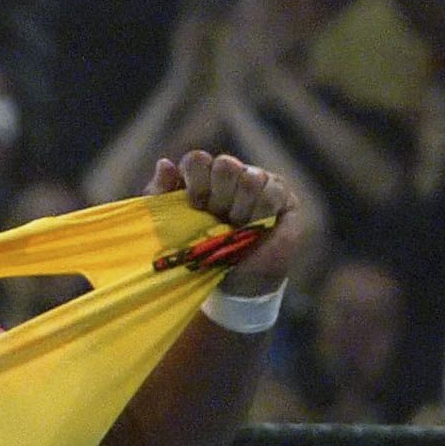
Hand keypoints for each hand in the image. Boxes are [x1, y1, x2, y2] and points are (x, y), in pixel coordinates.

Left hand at [147, 150, 303, 295]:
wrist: (233, 285)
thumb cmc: (200, 255)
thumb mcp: (169, 228)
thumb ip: (160, 196)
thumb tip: (165, 163)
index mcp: (203, 178)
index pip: (197, 159)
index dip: (196, 183)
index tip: (196, 208)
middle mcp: (232, 175)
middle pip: (225, 164)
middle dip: (219, 198)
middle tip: (219, 220)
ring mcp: (260, 182)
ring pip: (250, 178)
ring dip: (240, 210)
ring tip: (238, 230)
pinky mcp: (284, 197)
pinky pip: (272, 191)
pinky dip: (261, 214)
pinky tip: (257, 229)